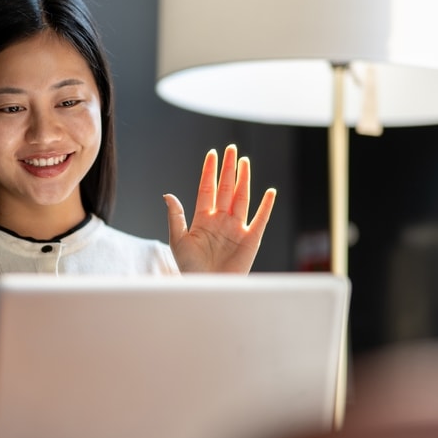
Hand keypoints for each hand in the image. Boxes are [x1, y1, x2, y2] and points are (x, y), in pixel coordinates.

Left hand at [164, 144, 276, 273]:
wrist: (206, 289)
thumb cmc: (190, 269)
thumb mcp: (178, 241)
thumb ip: (176, 217)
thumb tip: (167, 194)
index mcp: (202, 219)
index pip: (207, 189)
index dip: (209, 172)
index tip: (212, 153)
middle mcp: (220, 220)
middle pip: (226, 189)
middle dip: (228, 169)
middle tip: (231, 148)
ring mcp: (236, 228)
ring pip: (241, 198)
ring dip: (244, 180)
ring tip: (244, 161)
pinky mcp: (251, 240)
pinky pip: (260, 219)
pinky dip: (266, 206)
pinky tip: (269, 191)